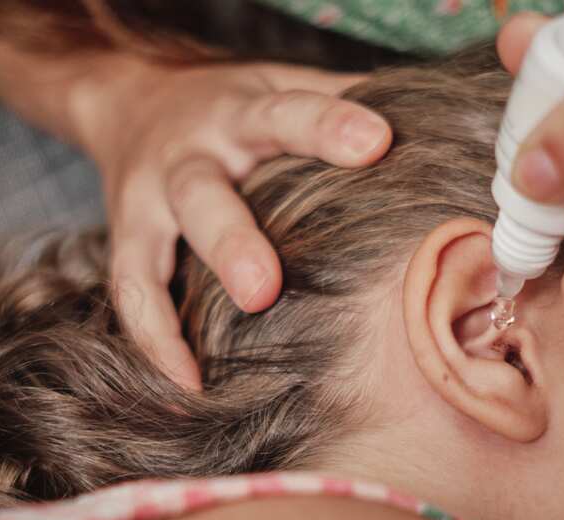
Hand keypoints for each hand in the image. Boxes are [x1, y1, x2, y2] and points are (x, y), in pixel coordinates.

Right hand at [74, 56, 390, 386]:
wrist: (129, 99)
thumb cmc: (234, 108)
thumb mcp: (281, 85)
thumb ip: (341, 104)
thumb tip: (437, 122)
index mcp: (239, 113)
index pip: (284, 114)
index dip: (327, 126)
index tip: (377, 142)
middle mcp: (188, 158)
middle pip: (203, 197)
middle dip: (230, 242)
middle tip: (263, 290)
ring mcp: (148, 203)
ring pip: (151, 257)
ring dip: (174, 315)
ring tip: (201, 371)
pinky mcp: (126, 240)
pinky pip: (132, 296)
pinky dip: (154, 346)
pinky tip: (186, 390)